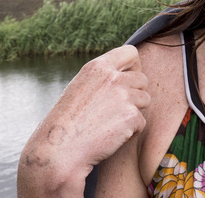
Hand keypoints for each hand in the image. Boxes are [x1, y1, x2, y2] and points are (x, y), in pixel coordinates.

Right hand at [18, 45, 149, 195]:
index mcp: (97, 67)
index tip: (126, 80)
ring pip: (145, 100)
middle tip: (115, 110)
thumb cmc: (66, 123)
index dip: (133, 67)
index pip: (131, 53)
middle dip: (134, 94)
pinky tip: (110, 136)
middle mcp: (112, 78)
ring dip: (133, 112)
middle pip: (142, 80)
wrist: (59, 152)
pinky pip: (142, 122)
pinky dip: (131, 131)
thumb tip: (129, 74)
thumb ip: (103, 78)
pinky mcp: (131, 117)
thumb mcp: (80, 88)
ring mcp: (124, 96)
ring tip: (110, 123)